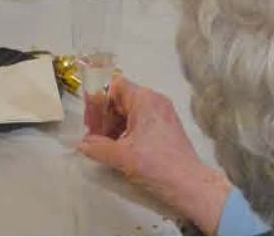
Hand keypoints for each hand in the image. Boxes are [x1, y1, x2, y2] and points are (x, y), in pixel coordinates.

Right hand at [77, 78, 232, 233]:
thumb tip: (82, 144)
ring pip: (130, 112)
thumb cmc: (158, 166)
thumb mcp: (121, 156)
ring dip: (114, 126)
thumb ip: (97, 147)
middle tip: (95, 136)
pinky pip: (141, 122)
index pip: (113, 86)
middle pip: (121, 99)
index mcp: (145, 100)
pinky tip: (122, 150)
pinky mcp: (167, 129)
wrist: (190, 186)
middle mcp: (155, 101)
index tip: (90, 122)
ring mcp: (163, 114)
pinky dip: (127, 132)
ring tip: (107, 146)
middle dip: (104, 117)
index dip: (98, 102)